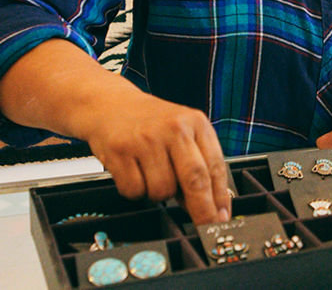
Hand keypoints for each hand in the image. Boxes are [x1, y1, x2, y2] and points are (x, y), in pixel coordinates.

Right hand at [73, 88, 230, 227]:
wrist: (110, 104)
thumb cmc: (151, 123)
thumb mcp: (183, 132)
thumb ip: (198, 163)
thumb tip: (209, 205)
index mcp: (195, 123)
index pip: (215, 166)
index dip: (220, 197)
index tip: (221, 218)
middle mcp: (173, 128)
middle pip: (195, 179)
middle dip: (202, 209)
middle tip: (204, 225)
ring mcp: (146, 139)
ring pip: (162, 191)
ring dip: (158, 194)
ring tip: (151, 173)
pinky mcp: (120, 150)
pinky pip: (135, 191)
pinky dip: (135, 190)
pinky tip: (133, 171)